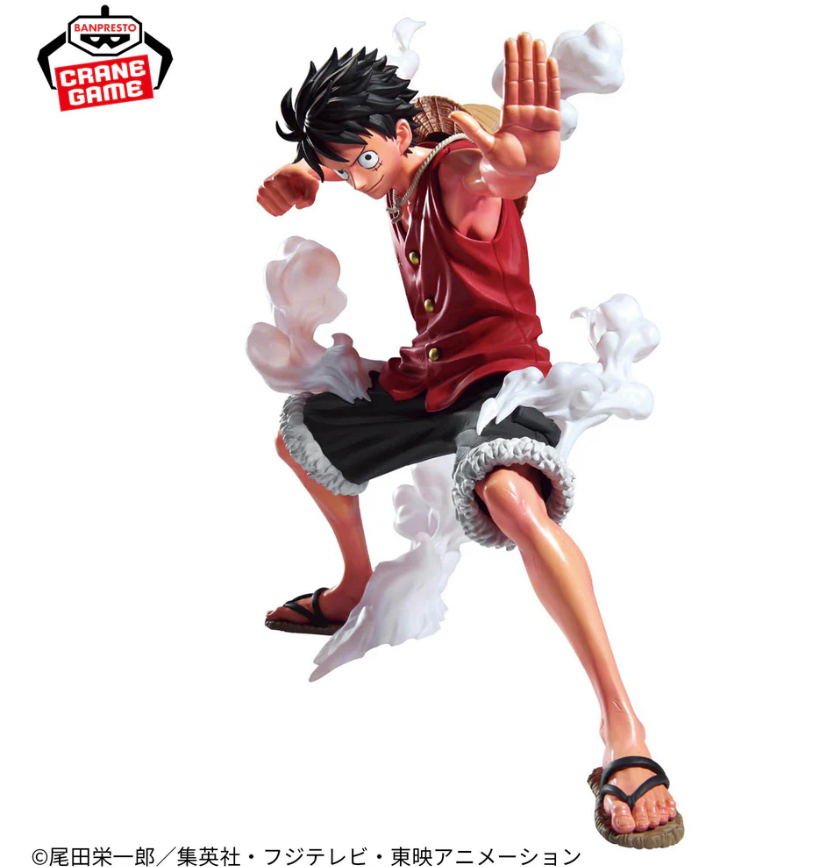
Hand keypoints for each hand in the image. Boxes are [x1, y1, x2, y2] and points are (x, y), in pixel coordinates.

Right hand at [257, 163, 318, 216]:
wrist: (289, 174)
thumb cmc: (301, 180)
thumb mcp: (312, 184)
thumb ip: (311, 196)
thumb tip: (297, 207)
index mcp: (280, 176)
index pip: (293, 199)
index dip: (299, 198)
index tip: (298, 189)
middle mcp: (268, 182)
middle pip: (285, 206)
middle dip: (292, 202)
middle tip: (291, 192)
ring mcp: (262, 189)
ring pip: (279, 212)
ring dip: (286, 206)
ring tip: (286, 195)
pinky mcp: (259, 197)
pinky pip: (273, 213)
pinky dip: (280, 210)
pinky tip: (280, 200)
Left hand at [451, 33, 560, 179]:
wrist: (522, 179)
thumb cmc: (504, 164)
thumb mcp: (486, 146)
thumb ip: (472, 129)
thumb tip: (452, 113)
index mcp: (510, 113)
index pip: (510, 82)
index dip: (510, 62)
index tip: (510, 42)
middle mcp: (525, 110)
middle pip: (525, 78)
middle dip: (525, 56)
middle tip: (525, 34)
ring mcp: (539, 115)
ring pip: (539, 83)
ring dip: (539, 63)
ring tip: (538, 42)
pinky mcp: (553, 122)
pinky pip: (553, 97)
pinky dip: (553, 80)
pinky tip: (551, 62)